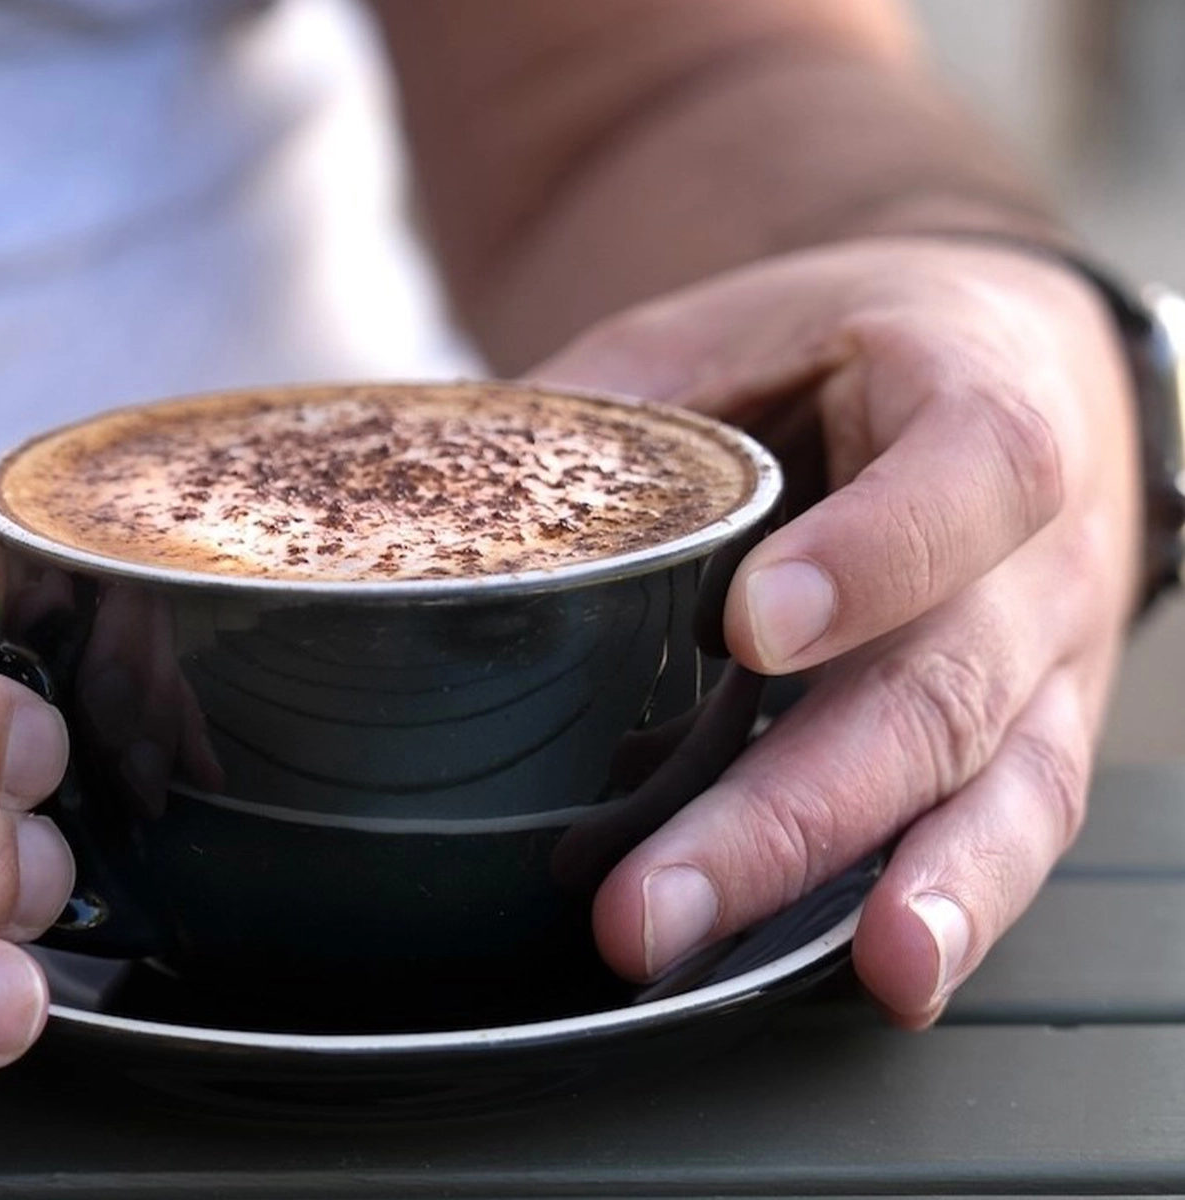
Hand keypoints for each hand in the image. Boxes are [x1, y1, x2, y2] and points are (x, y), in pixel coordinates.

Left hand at [532, 238, 1138, 1026]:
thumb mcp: (741, 329)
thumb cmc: (859, 345)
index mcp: (978, 404)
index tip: (750, 630)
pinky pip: (1008, 825)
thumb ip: (621, 403)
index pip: (961, 478)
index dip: (870, 558)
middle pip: (939, 691)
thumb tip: (446, 486)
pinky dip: (946, 904)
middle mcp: (1036, 553)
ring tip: (839, 977)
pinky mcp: (1031, 730)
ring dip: (906, 895)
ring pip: (1004, 789)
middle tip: (654, 903)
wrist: (1004, 366)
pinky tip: (877, 973)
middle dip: (795, 813)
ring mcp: (1046, 660)